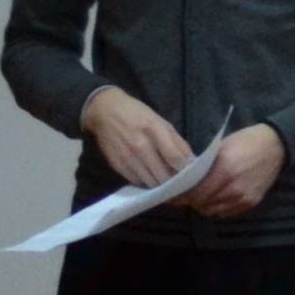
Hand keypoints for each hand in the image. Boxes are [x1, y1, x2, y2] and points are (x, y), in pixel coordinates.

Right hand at [78, 87, 193, 185]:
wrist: (104, 111)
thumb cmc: (137, 114)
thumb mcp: (160, 121)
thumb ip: (177, 141)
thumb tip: (190, 160)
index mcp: (153, 129)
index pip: (173, 156)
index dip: (184, 168)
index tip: (188, 173)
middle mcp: (139, 145)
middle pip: (162, 174)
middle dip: (173, 180)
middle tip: (177, 178)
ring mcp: (127, 156)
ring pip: (150, 181)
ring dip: (159, 183)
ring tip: (163, 177)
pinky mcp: (117, 164)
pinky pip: (136, 181)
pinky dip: (145, 181)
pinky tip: (149, 175)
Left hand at [179, 121, 288, 217]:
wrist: (276, 146)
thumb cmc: (245, 141)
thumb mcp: (220, 148)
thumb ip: (204, 166)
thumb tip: (185, 179)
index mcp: (224, 170)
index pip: (195, 192)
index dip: (181, 196)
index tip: (172, 194)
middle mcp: (234, 188)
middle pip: (202, 203)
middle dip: (190, 201)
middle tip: (182, 196)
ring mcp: (243, 198)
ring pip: (213, 211)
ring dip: (203, 205)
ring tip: (198, 198)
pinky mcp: (251, 203)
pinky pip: (226, 212)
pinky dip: (216, 208)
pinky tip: (213, 198)